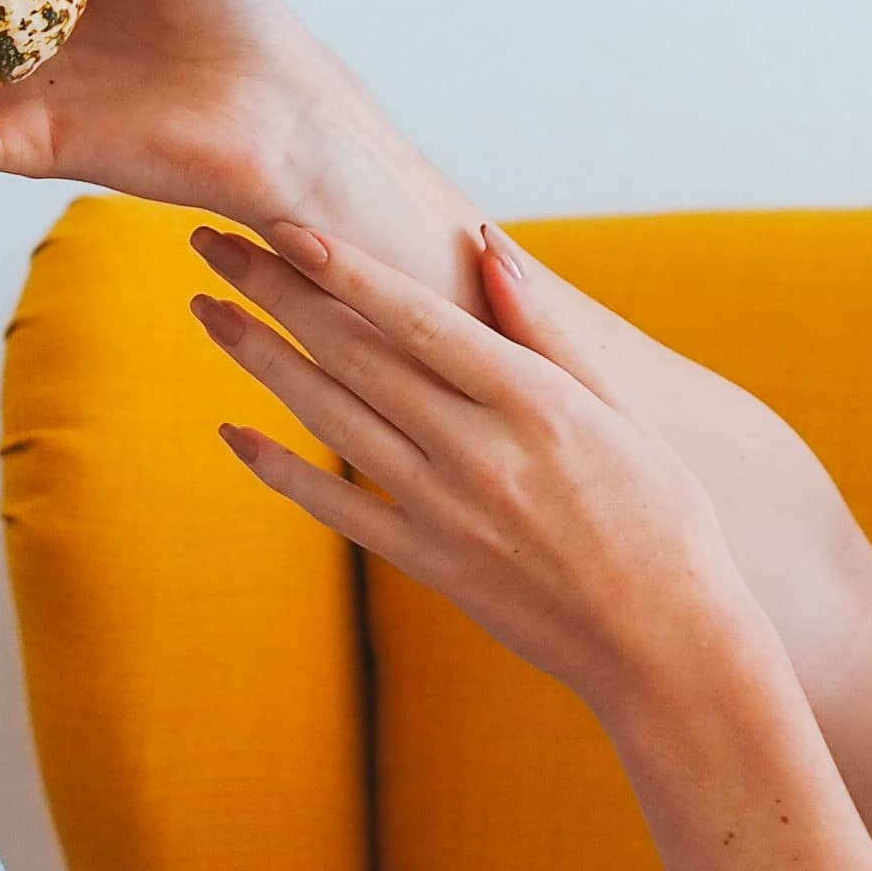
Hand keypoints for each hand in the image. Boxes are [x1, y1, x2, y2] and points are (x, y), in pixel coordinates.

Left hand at [192, 218, 774, 720]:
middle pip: (355, 355)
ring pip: (330, 419)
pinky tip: (231, 431)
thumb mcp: (620, 409)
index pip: (416, 316)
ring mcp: (444, 512)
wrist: (666, 646)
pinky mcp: (426, 563)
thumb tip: (486, 241)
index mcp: (534, 404)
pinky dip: (279, 469)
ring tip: (205, 309)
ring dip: (260, 358)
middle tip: (212, 241)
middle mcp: (479, 453)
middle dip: (277, 291)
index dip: (344, 267)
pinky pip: (336, 509)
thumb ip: (547, 325)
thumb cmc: (660, 515)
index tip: (280, 223)